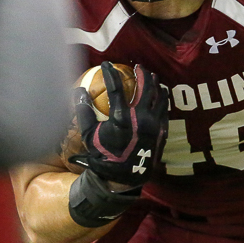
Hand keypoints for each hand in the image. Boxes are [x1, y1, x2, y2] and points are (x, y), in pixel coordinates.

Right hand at [69, 62, 168, 186]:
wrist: (124, 178)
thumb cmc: (104, 156)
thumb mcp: (89, 136)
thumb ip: (84, 112)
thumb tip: (78, 91)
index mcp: (121, 118)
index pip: (116, 88)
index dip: (110, 73)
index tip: (107, 64)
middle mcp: (140, 118)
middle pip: (144, 88)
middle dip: (142, 74)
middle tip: (138, 66)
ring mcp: (154, 124)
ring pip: (158, 97)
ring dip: (155, 84)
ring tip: (152, 76)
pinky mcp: (162, 131)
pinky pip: (165, 110)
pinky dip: (163, 99)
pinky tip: (162, 94)